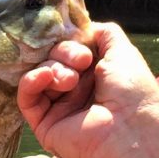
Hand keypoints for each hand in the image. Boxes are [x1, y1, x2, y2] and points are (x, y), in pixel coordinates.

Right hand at [17, 22, 158, 157]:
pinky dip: (32, 81)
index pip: (69, 47)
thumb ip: (104, 33)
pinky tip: (45, 77)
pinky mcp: (44, 124)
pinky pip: (26, 98)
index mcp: (96, 74)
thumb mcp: (122, 51)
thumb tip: (83, 27)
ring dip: (52, 67)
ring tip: (70, 78)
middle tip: (82, 62)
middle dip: (64, 53)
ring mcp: (60, 107)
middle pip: (53, 57)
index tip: (81, 40)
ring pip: (39, 74)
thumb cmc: (132, 91)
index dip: (70, 39)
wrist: (130, 131)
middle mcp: (77, 90)